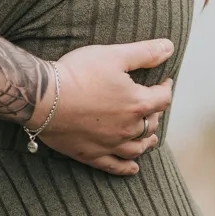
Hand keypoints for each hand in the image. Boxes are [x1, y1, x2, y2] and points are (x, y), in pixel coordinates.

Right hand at [33, 38, 173, 175]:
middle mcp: (129, 128)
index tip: (165, 81)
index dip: (166, 87)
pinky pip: (116, 166)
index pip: (162, 98)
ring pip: (138, 147)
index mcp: (136, 103)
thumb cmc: (78, 72)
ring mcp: (111, 144)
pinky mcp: (93, 155)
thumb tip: (169, 47)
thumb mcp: (113, 55)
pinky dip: (127, 168)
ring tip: (151, 136)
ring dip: (147, 141)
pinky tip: (133, 168)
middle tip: (153, 104)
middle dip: (156, 113)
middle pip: (151, 123)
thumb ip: (143, 53)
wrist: (45, 97)